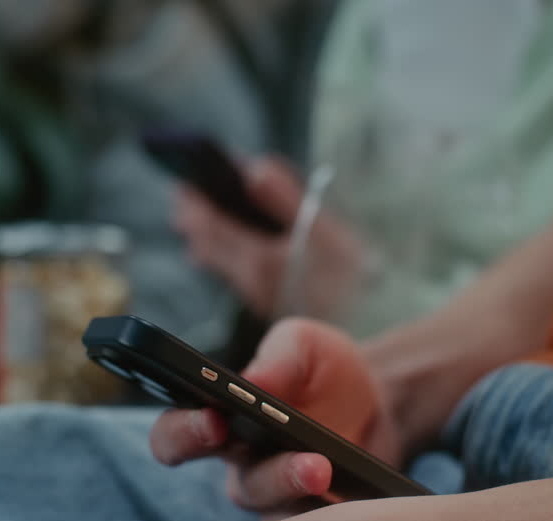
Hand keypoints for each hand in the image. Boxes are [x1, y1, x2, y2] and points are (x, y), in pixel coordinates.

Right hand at [149, 317, 401, 520]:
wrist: (378, 400)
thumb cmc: (322, 370)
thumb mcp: (304, 346)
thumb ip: (280, 355)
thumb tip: (253, 382)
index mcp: (219, 421)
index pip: (174, 436)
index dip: (184, 433)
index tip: (213, 420)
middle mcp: (243, 468)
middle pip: (240, 488)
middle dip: (271, 477)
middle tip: (305, 461)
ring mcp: (284, 500)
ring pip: (285, 514)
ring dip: (307, 494)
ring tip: (327, 469)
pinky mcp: (322, 520)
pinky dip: (340, 516)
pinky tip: (358, 500)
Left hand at [174, 156, 362, 320]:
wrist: (368, 321)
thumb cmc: (350, 274)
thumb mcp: (323, 228)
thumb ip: (284, 196)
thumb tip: (253, 168)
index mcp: (259, 259)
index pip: (210, 225)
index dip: (193, 200)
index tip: (183, 179)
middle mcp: (248, 280)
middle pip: (205, 242)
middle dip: (192, 215)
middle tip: (184, 193)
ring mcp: (253, 293)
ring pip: (215, 259)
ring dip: (203, 234)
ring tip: (195, 215)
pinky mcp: (262, 300)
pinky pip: (229, 270)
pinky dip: (219, 250)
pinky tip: (220, 243)